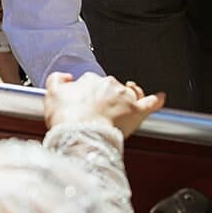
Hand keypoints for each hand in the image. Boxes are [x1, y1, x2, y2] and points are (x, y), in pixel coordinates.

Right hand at [43, 72, 164, 138]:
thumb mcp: (51, 94)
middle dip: (106, 99)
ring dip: (126, 99)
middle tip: (97, 114)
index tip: (84, 104)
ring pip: (129, 94)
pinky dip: (156, 100)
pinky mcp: (136, 111)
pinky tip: (159, 98)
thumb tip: (64, 77)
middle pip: (111, 88)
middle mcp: (109, 85)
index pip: (92, 83)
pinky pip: (150, 102)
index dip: (88, 95)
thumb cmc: (67, 118)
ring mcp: (124, 97)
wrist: (81, 135)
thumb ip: (57, 80)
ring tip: (121, 109)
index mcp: (90, 80)